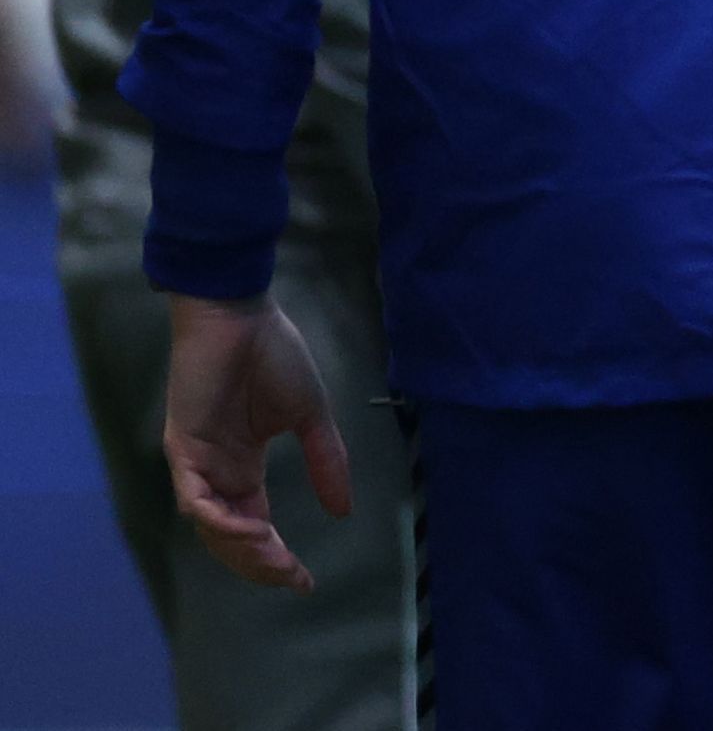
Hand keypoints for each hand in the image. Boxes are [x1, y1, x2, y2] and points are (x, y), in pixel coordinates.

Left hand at [161, 293, 348, 590]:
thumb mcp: (310, 416)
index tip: (306, 580)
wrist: (240, 317)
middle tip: (292, 577)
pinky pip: (195, 498)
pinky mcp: (183, 448)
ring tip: (276, 559)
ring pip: (210, 526)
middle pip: (230, 537)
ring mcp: (196, 463)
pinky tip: (252, 530)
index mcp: (243, 467)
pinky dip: (220, 520)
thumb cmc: (274, 357)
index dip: (278, 555)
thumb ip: (326, 460)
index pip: (256, 525)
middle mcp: (216, 473)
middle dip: (260, 563)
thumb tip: (344, 510)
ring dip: (241, 549)